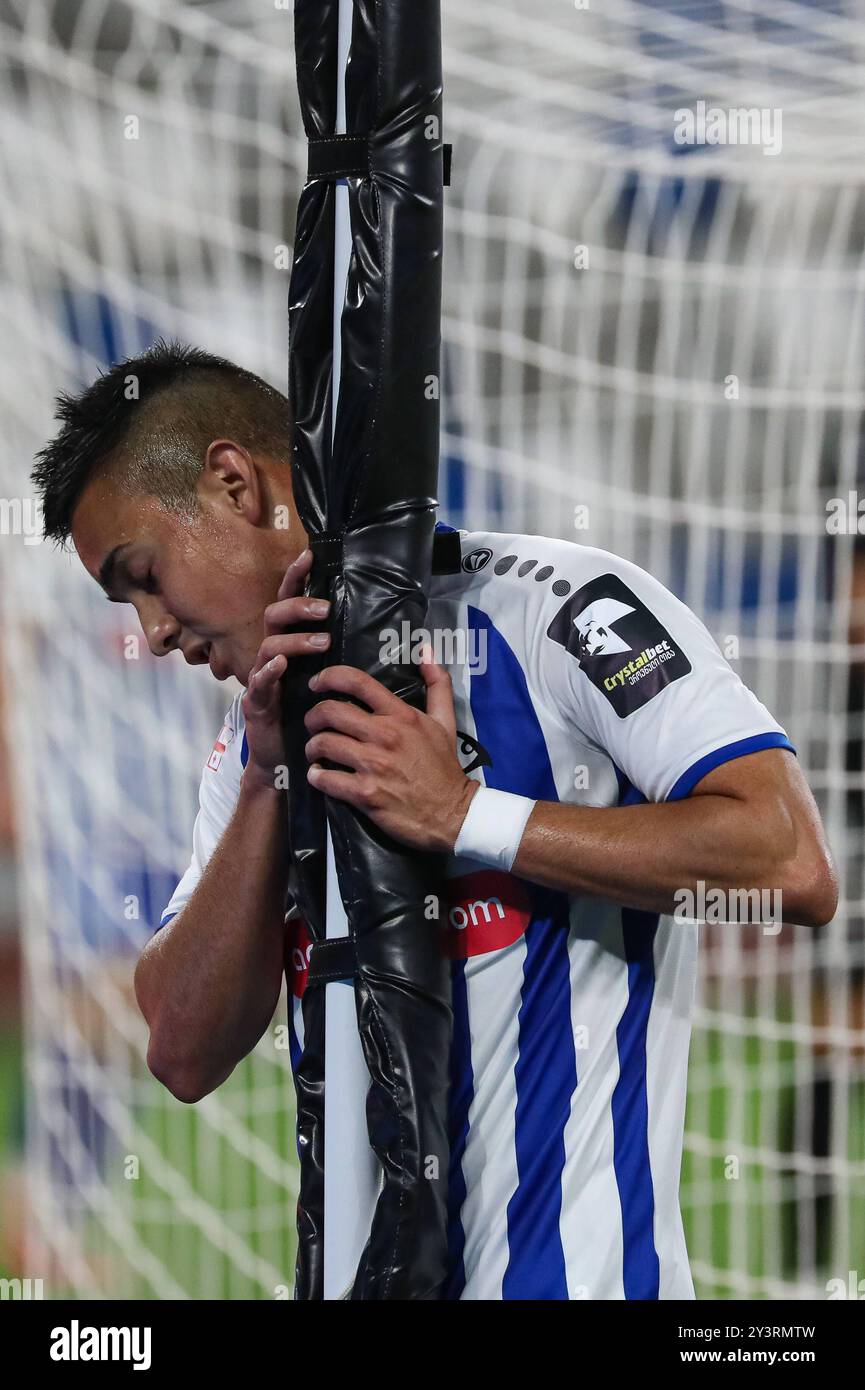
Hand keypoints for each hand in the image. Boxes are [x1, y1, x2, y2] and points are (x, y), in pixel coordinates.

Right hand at [241, 548, 330, 787]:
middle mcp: (271, 655)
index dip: (295, 579)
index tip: (310, 556)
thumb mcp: (324, 679)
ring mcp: (261, 678)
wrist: (286, 760)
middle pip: (274, 616)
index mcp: (288, 645)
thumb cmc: (307, 715)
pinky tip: (281, 665)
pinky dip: (268, 672)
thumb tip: (373, 629)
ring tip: (322, 642)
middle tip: (327, 609)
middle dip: (299, 607)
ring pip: (269, 646)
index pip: (289, 604)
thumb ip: (337, 654)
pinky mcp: (256, 703)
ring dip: (295, 640)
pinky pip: (258, 683)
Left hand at [303, 651, 477, 851]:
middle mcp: (384, 735)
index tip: (317, 684)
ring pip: (322, 744)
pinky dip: (316, 776)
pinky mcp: (365, 793)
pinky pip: (325, 778)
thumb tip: (426, 651)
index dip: (328, 677)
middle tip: (313, 724)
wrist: (452, 813)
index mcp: (401, 716)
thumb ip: (437, 684)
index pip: (357, 682)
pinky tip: (319, 776)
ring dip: (312, 747)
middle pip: (330, 711)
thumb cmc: (445, 767)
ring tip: (315, 752)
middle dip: (313, 716)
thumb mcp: (445, 722)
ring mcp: (373, 765)